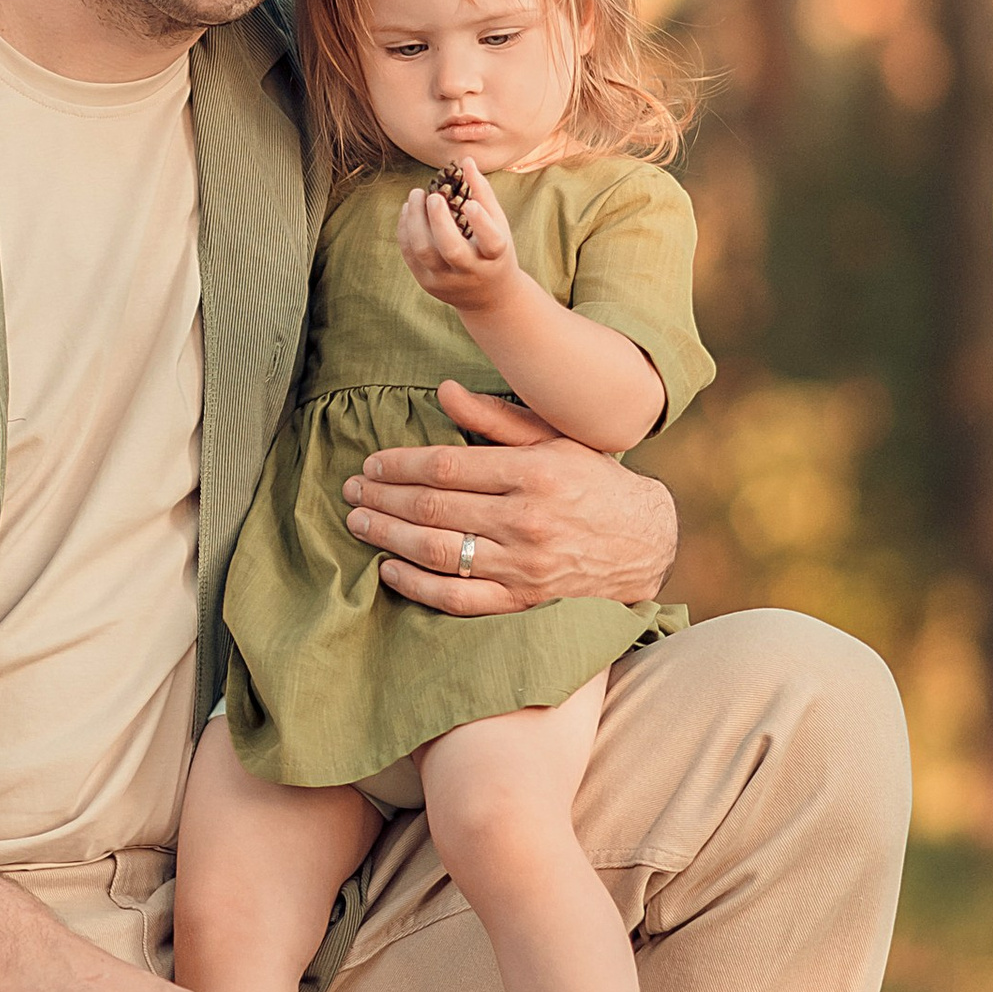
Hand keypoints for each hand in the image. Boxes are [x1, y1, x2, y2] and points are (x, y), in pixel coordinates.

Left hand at [342, 382, 680, 614]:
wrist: (643, 542)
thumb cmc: (592, 480)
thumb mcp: (554, 437)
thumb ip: (496, 417)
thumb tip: (443, 390)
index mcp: (533, 472)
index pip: (446, 467)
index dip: (399, 466)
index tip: (371, 465)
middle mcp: (527, 520)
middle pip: (433, 509)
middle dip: (382, 500)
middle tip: (349, 493)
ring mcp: (524, 565)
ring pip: (437, 552)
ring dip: (388, 538)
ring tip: (359, 524)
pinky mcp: (523, 600)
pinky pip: (457, 598)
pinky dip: (416, 585)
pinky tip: (390, 568)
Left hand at [396, 161, 514, 317]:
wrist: (489, 299)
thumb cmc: (495, 253)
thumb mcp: (499, 227)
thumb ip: (483, 194)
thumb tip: (466, 159)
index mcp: (495, 258)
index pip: (491, 242)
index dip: (481, 222)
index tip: (469, 203)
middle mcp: (471, 272)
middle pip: (450, 249)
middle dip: (438, 220)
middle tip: (432, 195)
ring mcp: (446, 281)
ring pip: (423, 252)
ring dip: (415, 220)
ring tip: (415, 194)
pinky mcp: (426, 283)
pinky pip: (410, 255)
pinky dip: (406, 230)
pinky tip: (407, 210)